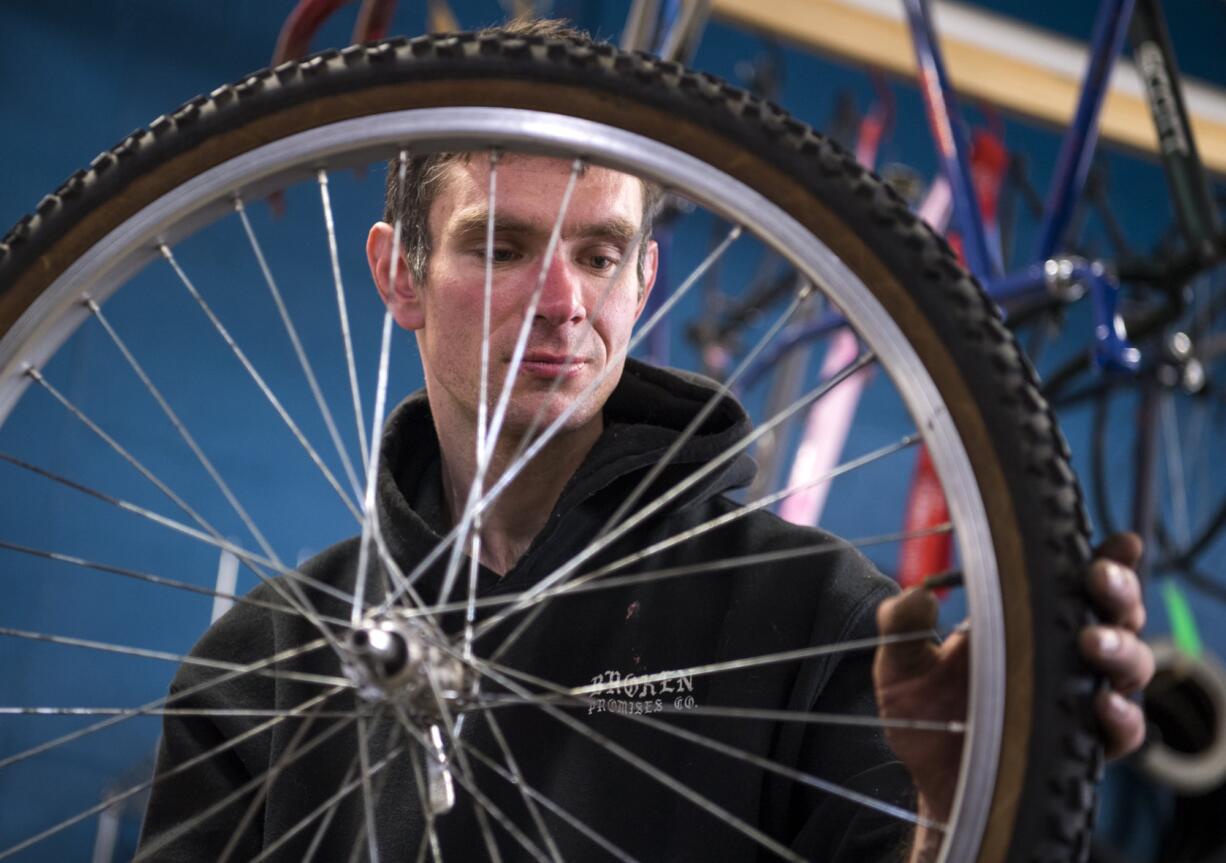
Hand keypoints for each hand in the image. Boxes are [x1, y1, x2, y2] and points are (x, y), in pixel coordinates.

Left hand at [872, 532, 1154, 839]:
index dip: (1107, 560)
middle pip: (1117, 614)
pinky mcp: (1084, 746)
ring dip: (1120, 647)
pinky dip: (1121, 716)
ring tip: (1092, 640)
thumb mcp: (901, 667)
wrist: (932, 783)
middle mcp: (1063, 655)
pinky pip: (1123, 731)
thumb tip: (915, 594)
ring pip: (1130, 665)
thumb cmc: (925, 716)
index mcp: (1027, 622)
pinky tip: (1102, 704)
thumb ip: (901, 627)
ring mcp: (1079, 699)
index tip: (1117, 542)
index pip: (1076, 581)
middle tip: (1098, 580)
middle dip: (1118, 591)